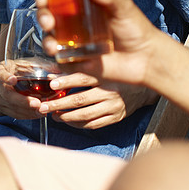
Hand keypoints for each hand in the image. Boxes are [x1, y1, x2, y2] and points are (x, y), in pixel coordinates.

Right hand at [0, 61, 43, 119]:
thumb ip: (43, 66)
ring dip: (26, 110)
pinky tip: (37, 114)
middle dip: (23, 100)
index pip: (0, 73)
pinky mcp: (3, 107)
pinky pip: (13, 113)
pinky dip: (26, 115)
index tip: (13, 80)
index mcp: (2, 70)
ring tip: (41, 110)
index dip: (6, 77)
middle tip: (36, 103)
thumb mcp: (31, 63)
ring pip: (11, 106)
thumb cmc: (23, 69)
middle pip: (7, 94)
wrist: (13, 78)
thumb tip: (57, 71)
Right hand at [36, 0, 163, 86]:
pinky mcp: (75, 59)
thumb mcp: (124, 7)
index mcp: (83, 3)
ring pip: (50, 35)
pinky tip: (57, 53)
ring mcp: (73, 40)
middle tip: (47, 19)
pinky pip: (59, 57)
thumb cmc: (135, 28)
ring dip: (45, 37)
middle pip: (49, 13)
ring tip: (52, 43)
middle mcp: (74, 20)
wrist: (145, 59)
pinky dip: (54, 54)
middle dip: (42, 14)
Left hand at [37, 71, 157, 128]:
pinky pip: (93, 124)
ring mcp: (113, 106)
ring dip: (66, 117)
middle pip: (79, 99)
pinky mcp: (116, 117)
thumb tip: (61, 66)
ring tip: (54, 115)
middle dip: (58, 104)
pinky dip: (79, 125)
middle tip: (43, 107)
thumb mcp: (106, 64)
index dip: (65, 80)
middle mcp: (109, 91)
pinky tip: (69, 121)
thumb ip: (86, 65)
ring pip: (84, 115)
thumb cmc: (120, 72)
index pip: (82, 78)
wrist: (144, 86)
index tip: (51, 84)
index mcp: (106, 75)